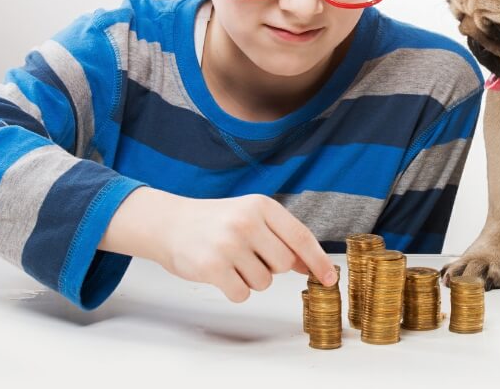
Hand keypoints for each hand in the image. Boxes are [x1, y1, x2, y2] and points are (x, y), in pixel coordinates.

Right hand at [101, 188, 335, 302]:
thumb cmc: (216, 222)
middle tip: (249, 256)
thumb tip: (311, 265)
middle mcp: (247, 222)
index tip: (330, 279)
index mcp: (262, 206)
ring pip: (263, 282)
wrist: (169, 224)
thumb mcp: (251, 218)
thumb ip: (282, 238)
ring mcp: (228, 244)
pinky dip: (235, 290)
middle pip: (284, 264)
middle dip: (271, 267)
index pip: (301, 237)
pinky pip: (242, 294)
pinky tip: (221, 273)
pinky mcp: (211, 266)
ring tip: (231, 261)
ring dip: (251, 279)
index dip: (318, 261)